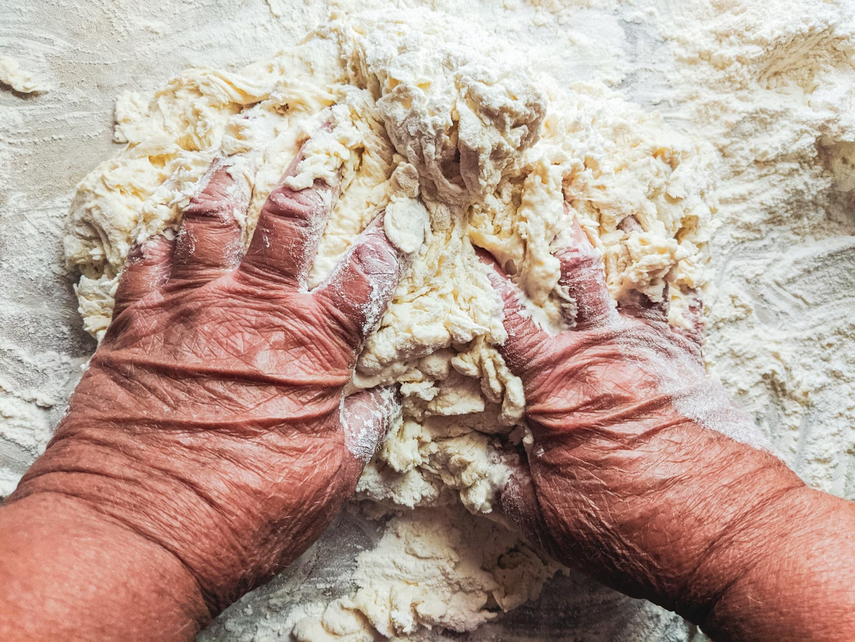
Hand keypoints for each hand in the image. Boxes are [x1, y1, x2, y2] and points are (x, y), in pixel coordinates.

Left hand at [7, 145, 403, 618]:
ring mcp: (191, 311)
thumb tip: (382, 401)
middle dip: (309, 171)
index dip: (391, 238)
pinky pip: (145, 266)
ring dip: (225, 183)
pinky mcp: (135, 326)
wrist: (139, 531)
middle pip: (287, 221)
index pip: (365, 276)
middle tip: (321, 133)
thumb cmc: (243, 513)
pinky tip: (160, 232)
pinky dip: (156, 244)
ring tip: (233, 153)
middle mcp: (254, 311)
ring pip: (210, 223)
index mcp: (312, 346)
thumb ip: (359, 428)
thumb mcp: (327, 479)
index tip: (407, 209)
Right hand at [484, 222, 854, 638]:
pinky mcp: (692, 363)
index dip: (485, 281)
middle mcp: (603, 352)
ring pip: (630, 280)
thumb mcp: (542, 516)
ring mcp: (652, 351)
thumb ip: (497, 482)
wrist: (724, 531)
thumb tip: (463, 465)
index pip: (508, 319)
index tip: (468, 245)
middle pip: (572, 279)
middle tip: (542, 196)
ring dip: (618, 242)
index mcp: (556, 382)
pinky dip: (683, 279)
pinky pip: (688, 308)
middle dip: (552, 236)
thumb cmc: (627, 523)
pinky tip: (680, 255)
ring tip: (608, 206)